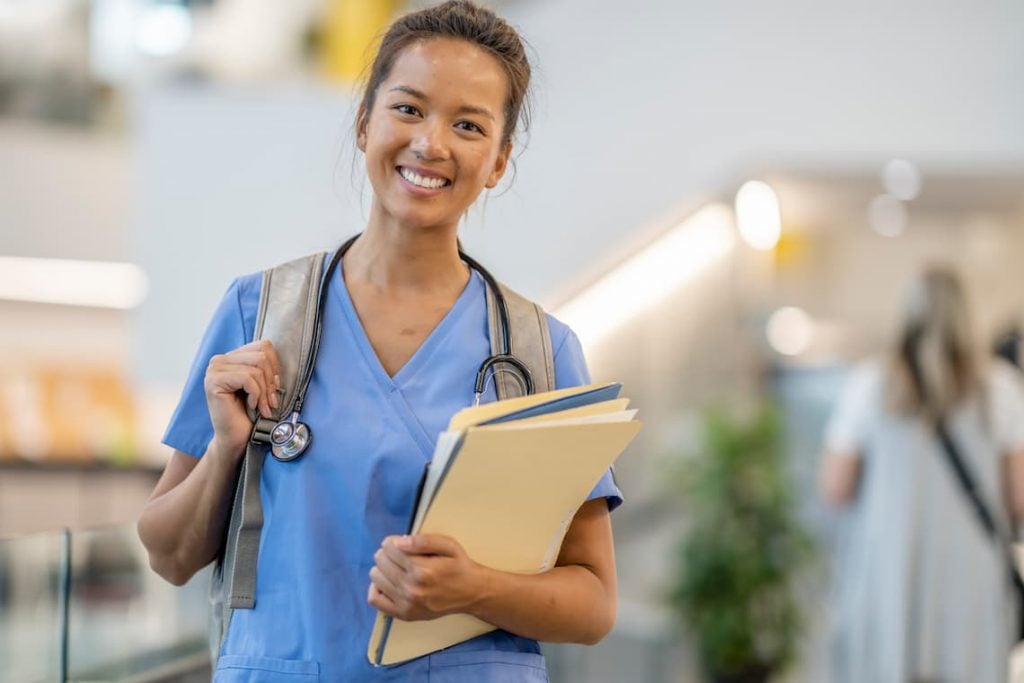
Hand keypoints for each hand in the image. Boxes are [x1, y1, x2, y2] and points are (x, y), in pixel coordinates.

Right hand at [204, 339, 281, 460]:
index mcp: (232, 357)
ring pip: (256, 367)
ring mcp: (214, 369)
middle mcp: (220, 360)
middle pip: (261, 355)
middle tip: (271, 401)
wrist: (237, 439)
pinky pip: (248, 378)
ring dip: (264, 391)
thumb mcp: (262, 385)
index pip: (263, 346)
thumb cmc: (250, 414)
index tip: (274, 389)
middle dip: (271, 381)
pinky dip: (256, 394)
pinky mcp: (214, 381)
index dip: (275, 367)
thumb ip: (266, 367)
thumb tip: (279, 356)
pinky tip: (251, 406)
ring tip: (263, 407)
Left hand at [368, 534, 483, 620]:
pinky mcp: (403, 614)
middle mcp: (412, 589)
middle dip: (388, 553)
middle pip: (381, 561)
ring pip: (376, 577)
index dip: (392, 541)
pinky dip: (376, 587)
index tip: (400, 542)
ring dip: (383, 568)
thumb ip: (423, 541)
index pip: (390, 548)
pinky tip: (388, 582)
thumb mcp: (448, 545)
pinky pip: (375, 598)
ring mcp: (406, 604)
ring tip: (396, 567)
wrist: (470, 593)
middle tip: (400, 554)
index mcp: (422, 570)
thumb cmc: (459, 566)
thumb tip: (398, 542)